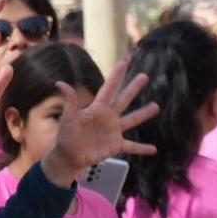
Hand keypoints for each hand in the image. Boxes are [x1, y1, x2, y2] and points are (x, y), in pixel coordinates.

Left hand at [43, 68, 158, 181]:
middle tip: (144, 76)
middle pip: (124, 99)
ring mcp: (113, 131)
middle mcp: (108, 117)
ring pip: (132, 120)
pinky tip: (154, 149)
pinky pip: (132, 147)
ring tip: (156, 106)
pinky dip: (142, 148)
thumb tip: (60, 82)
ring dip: (143, 114)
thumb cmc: (66, 136)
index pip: (109, 88)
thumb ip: (69, 101)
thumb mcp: (69, 118)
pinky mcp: (115, 145)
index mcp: (98, 108)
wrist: (68, 156)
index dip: (117, 74)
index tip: (125, 61)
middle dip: (133, 88)